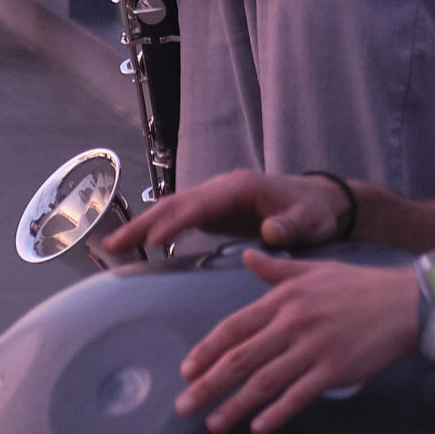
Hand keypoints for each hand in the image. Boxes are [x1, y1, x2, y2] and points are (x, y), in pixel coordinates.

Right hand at [101, 169, 353, 259]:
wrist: (322, 201)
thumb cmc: (315, 211)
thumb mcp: (309, 221)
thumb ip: (290, 227)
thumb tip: (269, 233)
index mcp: (239, 187)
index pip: (199, 205)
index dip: (175, 222)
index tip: (153, 240)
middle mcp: (221, 187)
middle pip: (175, 204)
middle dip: (143, 223)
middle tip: (112, 244)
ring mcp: (215, 198)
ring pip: (172, 209)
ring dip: (143, 226)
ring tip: (113, 246)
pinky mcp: (215, 211)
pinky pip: (180, 218)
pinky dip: (157, 229)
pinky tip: (140, 245)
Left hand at [176, 251, 421, 433]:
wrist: (404, 302)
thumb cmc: (358, 286)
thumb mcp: (313, 269)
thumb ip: (276, 268)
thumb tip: (246, 256)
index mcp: (283, 299)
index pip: (234, 328)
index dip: (206, 351)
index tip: (187, 371)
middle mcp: (292, 324)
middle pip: (241, 359)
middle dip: (208, 385)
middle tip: (184, 406)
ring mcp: (313, 349)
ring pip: (264, 382)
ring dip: (235, 406)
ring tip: (213, 424)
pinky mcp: (335, 370)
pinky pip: (299, 396)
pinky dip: (277, 413)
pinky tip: (259, 427)